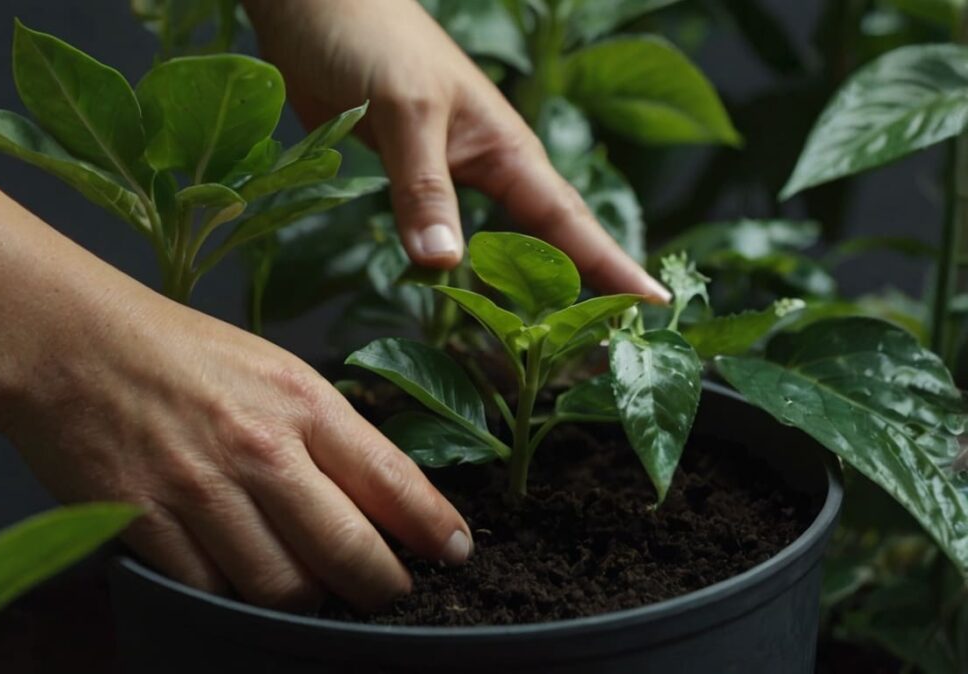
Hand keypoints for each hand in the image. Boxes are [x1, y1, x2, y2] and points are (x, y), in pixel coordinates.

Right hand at [1, 279, 472, 610]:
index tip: (453, 552)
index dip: (433, 528)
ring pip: (282, 589)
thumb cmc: (179, 354)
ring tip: (304, 585)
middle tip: (385, 591)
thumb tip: (384, 500)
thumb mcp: (273, 371)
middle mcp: (259, 448)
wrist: (70, 343)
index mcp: (300, 401)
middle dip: (381, 587)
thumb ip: (328, 433)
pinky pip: (208, 593)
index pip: (393, 479)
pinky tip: (234, 580)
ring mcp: (200, 490)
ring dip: (303, 599)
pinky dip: (229, 599)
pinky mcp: (144, 524)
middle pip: (348, 553)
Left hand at [244, 0, 669, 300]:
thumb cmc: (372, 40)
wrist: (316, 8)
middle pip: (544, 241)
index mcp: (505, 147)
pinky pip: (440, 234)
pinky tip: (459, 293)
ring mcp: (448, 174)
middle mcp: (486, 165)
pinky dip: (455, 267)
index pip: (570, 221)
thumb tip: (445, 264)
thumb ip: (423, 187)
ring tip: (543, 338)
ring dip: (516, 285)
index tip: (654, 308)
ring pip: (493, 241)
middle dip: (576, 291)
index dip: (611, 265)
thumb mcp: (404, 111)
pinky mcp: (406, 178)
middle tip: (604, 348)